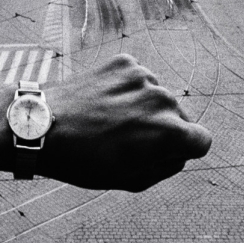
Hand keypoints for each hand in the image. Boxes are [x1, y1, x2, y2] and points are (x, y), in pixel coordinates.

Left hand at [0, 54, 211, 191]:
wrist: (41, 125)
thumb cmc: (83, 160)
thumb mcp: (129, 180)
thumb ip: (166, 166)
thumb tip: (179, 151)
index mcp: (169, 132)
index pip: (202, 140)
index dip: (183, 150)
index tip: (161, 153)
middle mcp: (163, 99)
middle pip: (178, 117)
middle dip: (160, 129)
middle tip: (125, 141)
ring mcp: (144, 76)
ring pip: (156, 97)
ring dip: (141, 108)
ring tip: (108, 121)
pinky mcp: (125, 62)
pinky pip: (137, 80)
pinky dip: (125, 90)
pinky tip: (102, 103)